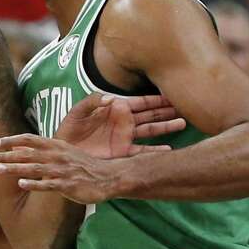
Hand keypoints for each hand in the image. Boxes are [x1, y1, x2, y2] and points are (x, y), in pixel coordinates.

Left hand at [0, 135, 117, 203]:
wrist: (108, 176)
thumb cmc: (83, 165)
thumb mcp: (63, 152)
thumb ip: (42, 149)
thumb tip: (19, 147)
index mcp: (55, 145)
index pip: (29, 139)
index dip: (11, 140)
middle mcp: (57, 155)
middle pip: (26, 153)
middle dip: (5, 155)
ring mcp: (62, 170)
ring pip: (34, 168)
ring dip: (14, 168)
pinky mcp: (68, 185)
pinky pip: (48, 184)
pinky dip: (34, 183)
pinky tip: (20, 184)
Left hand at [50, 93, 184, 158]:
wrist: (62, 152)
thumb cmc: (69, 129)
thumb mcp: (78, 111)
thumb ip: (94, 101)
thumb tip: (113, 98)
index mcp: (114, 109)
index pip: (139, 102)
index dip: (154, 99)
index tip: (172, 95)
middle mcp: (122, 123)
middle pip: (149, 115)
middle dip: (165, 110)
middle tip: (185, 106)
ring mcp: (123, 138)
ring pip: (149, 130)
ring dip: (165, 127)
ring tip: (182, 123)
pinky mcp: (121, 153)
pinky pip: (141, 151)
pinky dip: (155, 151)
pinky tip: (168, 149)